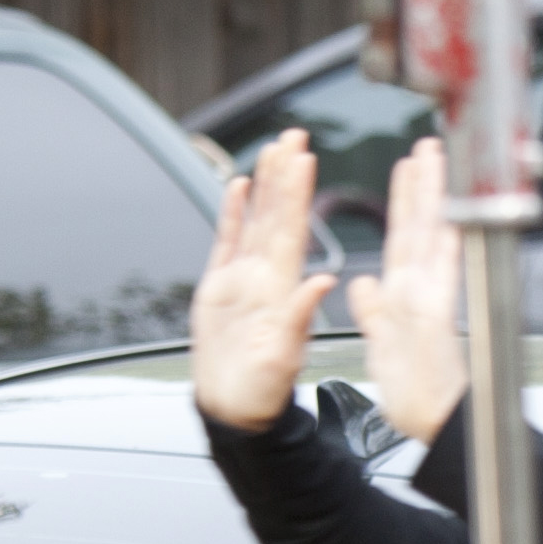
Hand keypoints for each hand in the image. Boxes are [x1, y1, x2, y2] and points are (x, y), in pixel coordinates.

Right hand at [186, 128, 336, 431]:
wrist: (234, 408)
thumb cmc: (264, 389)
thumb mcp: (286, 354)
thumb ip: (301, 315)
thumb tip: (323, 283)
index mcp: (282, 288)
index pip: (292, 228)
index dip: (297, 191)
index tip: (305, 156)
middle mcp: (264, 277)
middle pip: (275, 215)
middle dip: (284, 174)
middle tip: (293, 134)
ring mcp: (242, 279)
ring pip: (253, 221)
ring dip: (263, 185)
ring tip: (269, 149)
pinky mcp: (219, 288)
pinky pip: (226, 242)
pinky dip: (231, 214)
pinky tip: (237, 186)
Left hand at [352, 138, 470, 440]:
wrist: (434, 429)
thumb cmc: (414, 398)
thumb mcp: (379, 347)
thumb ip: (372, 312)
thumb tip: (361, 284)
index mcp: (403, 300)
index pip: (402, 240)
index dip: (403, 203)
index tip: (405, 171)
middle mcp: (420, 295)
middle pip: (421, 229)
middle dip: (424, 186)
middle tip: (427, 147)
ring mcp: (430, 303)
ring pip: (434, 239)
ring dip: (436, 198)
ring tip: (436, 160)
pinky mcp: (436, 319)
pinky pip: (442, 272)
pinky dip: (448, 242)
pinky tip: (452, 213)